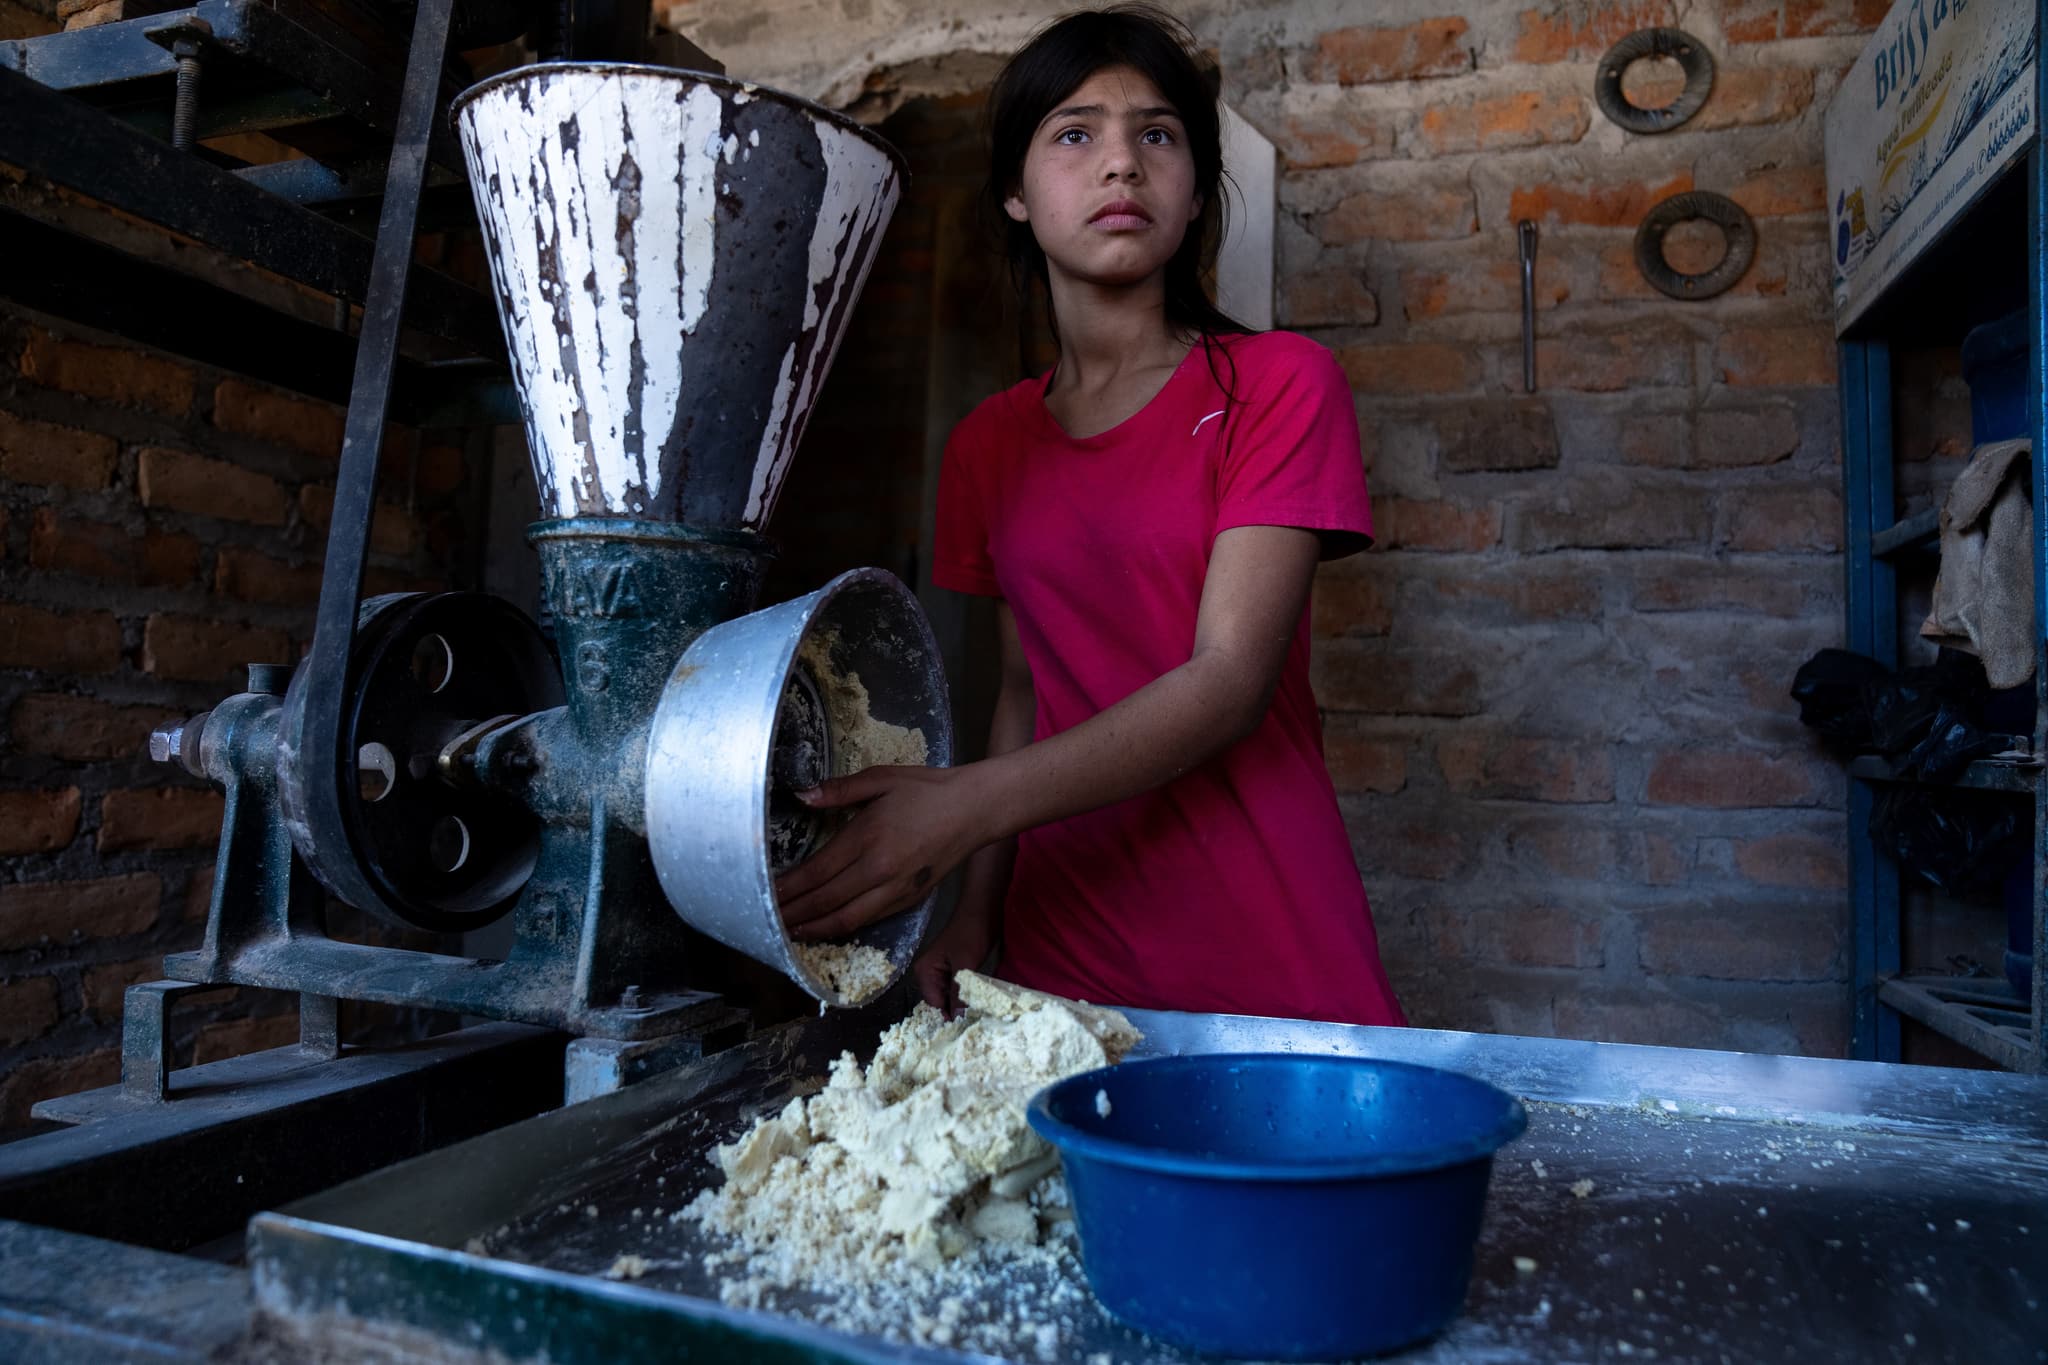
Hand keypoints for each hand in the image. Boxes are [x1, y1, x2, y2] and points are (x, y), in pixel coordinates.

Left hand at [775, 765, 989, 941]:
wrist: (976, 809)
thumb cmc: (928, 789)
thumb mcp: (882, 778)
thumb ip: (839, 789)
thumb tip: (802, 795)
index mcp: (869, 837)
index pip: (817, 872)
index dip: (788, 888)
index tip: (765, 893)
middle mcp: (880, 870)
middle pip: (826, 902)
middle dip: (792, 914)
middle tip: (764, 921)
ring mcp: (896, 889)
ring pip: (847, 919)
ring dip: (814, 928)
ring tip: (788, 931)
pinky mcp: (910, 900)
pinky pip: (869, 920)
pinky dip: (843, 928)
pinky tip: (826, 926)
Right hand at [913, 907, 997, 1017]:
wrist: (984, 909)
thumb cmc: (971, 932)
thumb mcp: (965, 964)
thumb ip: (959, 993)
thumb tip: (958, 1020)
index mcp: (924, 972)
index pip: (934, 1005)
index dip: (949, 1017)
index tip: (966, 1030)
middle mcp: (930, 975)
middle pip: (942, 1004)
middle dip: (957, 1013)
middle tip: (976, 1026)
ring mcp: (943, 974)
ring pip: (952, 999)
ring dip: (965, 1006)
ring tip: (981, 1018)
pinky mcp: (957, 972)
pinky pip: (960, 991)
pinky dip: (969, 997)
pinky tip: (981, 1004)